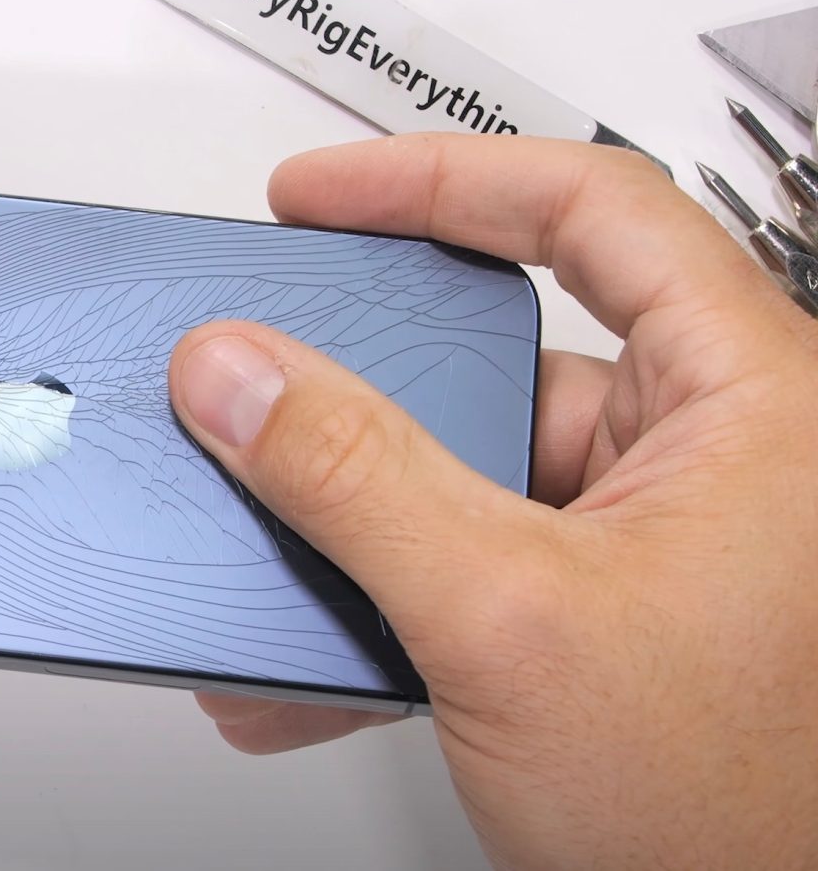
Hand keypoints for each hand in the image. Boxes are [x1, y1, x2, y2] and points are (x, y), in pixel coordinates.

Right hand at [169, 135, 817, 867]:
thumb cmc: (738, 818)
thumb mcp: (507, 621)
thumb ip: (356, 479)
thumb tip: (238, 375)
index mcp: (750, 403)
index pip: (590, 213)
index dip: (440, 179)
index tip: (317, 196)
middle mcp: (704, 454)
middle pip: (500, 346)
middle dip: (360, 376)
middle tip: (263, 357)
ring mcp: (643, 537)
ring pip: (463, 469)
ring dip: (349, 512)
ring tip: (260, 530)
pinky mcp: (595, 609)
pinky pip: (460, 558)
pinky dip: (375, 592)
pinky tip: (304, 650)